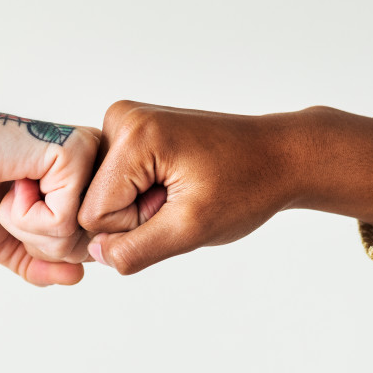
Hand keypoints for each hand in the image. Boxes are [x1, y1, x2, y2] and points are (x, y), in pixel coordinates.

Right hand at [0, 86, 99, 285]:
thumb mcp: (11, 242)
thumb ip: (45, 264)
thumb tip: (78, 276)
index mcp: (86, 183)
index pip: (86, 249)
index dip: (41, 247)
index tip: (15, 208)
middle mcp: (97, 166)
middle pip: (84, 249)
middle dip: (34, 241)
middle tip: (9, 199)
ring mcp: (91, 157)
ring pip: (74, 239)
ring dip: (26, 227)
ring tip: (11, 187)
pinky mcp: (77, 153)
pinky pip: (62, 221)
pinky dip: (24, 214)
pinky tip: (14, 180)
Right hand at [77, 101, 299, 273]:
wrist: (279, 156)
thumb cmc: (247, 185)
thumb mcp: (192, 229)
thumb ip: (136, 249)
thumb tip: (94, 254)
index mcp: (133, 135)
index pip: (93, 213)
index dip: (134, 226)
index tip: (175, 207)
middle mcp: (121, 117)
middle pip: (95, 200)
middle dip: (137, 214)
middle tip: (182, 199)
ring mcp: (125, 121)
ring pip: (105, 193)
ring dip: (141, 205)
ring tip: (182, 190)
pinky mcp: (133, 131)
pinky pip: (117, 182)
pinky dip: (144, 193)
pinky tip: (176, 184)